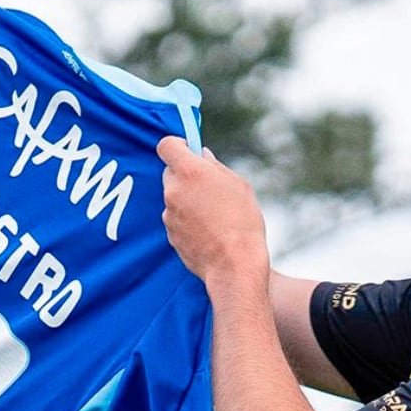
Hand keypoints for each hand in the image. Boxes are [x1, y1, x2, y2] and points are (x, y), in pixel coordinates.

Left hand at [157, 136, 269, 292]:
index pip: (167, 146)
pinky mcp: (169, 233)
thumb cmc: (243, 222)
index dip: (177, 145)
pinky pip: (175, 218)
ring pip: (174, 197)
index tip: (188, 149)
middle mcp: (173, 191)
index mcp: (190, 172)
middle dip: (185, 175)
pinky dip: (186, 219)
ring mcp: (168, 214)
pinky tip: (207, 229)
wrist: (234, 265)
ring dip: (187, 199)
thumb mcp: (238, 186)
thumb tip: (202, 156)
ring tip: (213, 213)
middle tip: (208, 185)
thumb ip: (215, 167)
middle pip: (170, 172)